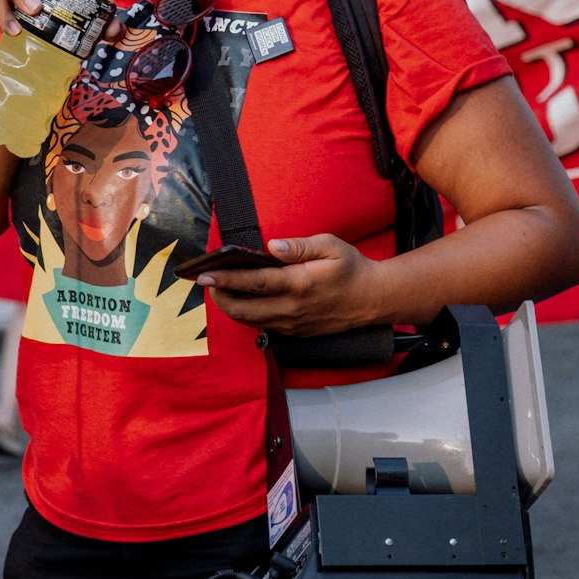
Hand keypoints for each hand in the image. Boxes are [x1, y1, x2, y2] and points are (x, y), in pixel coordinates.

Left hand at [199, 233, 382, 336]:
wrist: (373, 299)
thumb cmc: (351, 268)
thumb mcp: (330, 246)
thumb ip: (298, 246)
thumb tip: (271, 247)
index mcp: (299, 284)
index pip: (253, 283)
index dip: (226, 279)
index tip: (205, 274)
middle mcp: (292, 309)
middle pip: (243, 309)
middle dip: (220, 296)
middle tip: (208, 281)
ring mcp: (293, 324)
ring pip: (250, 321)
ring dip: (231, 307)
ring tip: (220, 288)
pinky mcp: (295, 332)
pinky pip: (263, 325)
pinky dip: (247, 314)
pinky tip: (243, 299)